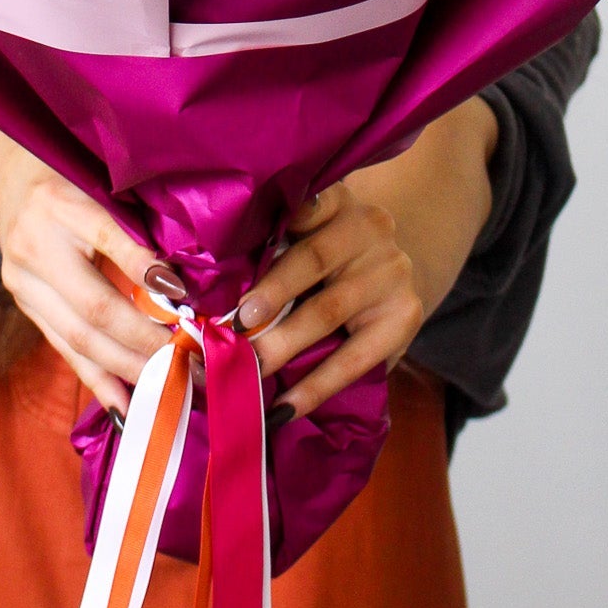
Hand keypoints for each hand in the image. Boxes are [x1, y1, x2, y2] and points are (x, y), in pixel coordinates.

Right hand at [0, 126, 165, 418]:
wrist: (8, 181)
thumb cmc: (71, 176)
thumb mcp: (102, 182)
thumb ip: (135, 223)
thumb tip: (181, 276)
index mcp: (60, 204)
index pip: (109, 241)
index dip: (145, 271)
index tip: (184, 298)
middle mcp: (34, 247)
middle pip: (93, 308)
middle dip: (145, 343)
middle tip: (189, 362)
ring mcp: (23, 283)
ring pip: (77, 338)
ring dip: (125, 370)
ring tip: (166, 392)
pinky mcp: (24, 306)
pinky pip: (63, 349)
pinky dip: (97, 379)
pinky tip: (124, 407)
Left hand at [233, 181, 424, 424]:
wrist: (388, 277)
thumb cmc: (325, 259)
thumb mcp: (304, 238)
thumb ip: (269, 249)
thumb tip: (202, 293)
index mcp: (335, 200)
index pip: (302, 201)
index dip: (269, 224)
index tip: (231, 251)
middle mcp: (369, 226)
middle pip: (310, 260)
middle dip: (266, 297)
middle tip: (230, 329)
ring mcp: (391, 271)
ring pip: (327, 311)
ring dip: (282, 345)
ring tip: (245, 370)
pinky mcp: (405, 316)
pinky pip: (354, 358)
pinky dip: (315, 386)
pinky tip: (284, 406)